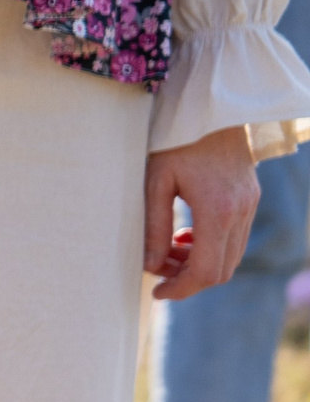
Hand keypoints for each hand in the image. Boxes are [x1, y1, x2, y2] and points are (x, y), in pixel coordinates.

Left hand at [146, 126, 258, 300]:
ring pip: (231, 256)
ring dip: (200, 264)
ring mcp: (250, 205)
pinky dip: (212, 247)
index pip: (205, 270)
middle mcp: (240, 212)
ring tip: (168, 252)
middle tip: (158, 273)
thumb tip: (149, 266)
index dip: (181, 288)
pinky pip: (235, 238)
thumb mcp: (154, 181)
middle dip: (189, 279)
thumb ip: (153, 226)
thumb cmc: (174, 141)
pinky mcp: (251, 199)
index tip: (157, 292)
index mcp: (217, 210)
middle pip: (222, 270)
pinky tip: (186, 235)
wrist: (210, 109)